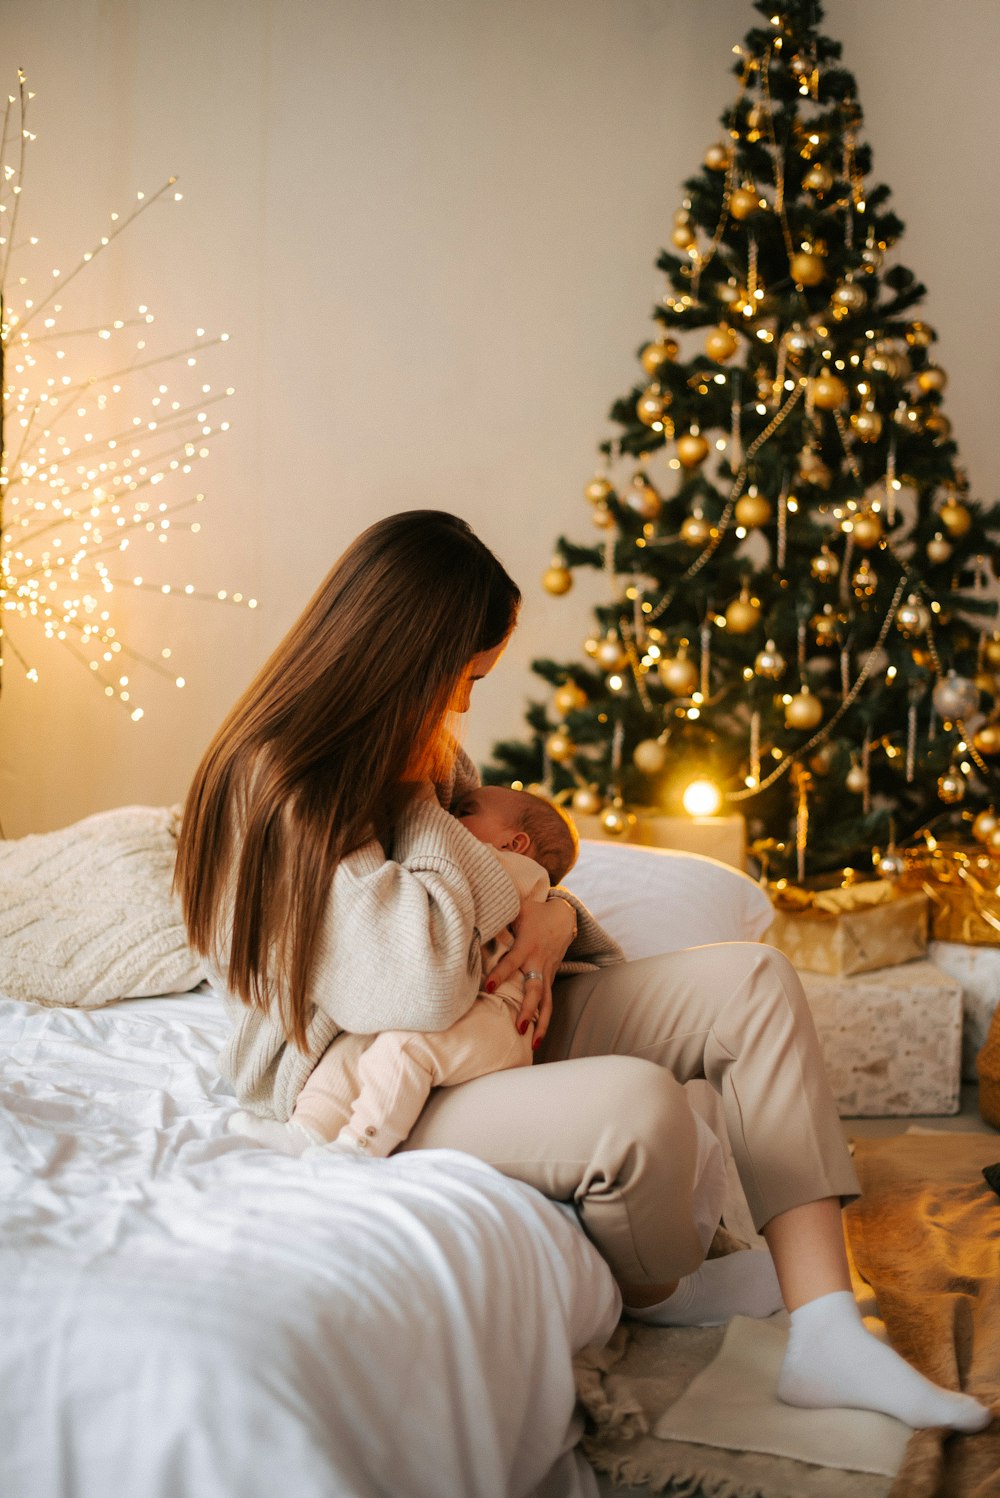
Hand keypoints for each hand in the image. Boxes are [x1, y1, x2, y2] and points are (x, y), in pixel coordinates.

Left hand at [486, 897, 575, 1050]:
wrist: (565, 915)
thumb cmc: (536, 912)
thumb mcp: (518, 909)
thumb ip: (499, 916)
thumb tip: (473, 917)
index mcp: (527, 946)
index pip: (511, 962)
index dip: (500, 974)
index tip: (488, 987)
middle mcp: (538, 963)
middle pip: (534, 990)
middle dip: (527, 1009)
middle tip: (519, 1027)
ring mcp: (547, 972)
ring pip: (546, 1001)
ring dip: (541, 1023)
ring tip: (533, 1042)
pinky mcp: (550, 978)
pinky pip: (548, 1001)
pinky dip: (545, 1020)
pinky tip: (537, 1037)